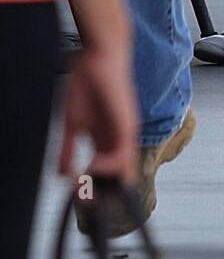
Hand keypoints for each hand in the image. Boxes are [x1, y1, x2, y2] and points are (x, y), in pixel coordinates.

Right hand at [59, 44, 138, 185]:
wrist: (100, 57)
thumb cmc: (88, 85)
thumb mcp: (73, 123)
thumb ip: (68, 149)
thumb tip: (61, 174)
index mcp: (106, 140)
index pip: (108, 173)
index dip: (97, 188)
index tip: (80, 198)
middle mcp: (119, 140)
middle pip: (120, 176)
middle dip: (105, 194)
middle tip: (85, 201)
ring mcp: (126, 133)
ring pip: (125, 170)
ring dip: (106, 182)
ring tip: (86, 182)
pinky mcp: (128, 124)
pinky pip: (123, 153)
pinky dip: (108, 166)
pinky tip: (92, 165)